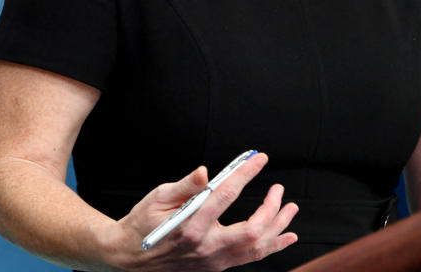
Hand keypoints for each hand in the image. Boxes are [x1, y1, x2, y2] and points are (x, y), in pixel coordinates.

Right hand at [105, 152, 297, 271]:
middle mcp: (205, 246)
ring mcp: (213, 260)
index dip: (245, 174)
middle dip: (272, 208)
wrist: (130, 257)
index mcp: (190, 225)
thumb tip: (206, 172)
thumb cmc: (142, 223)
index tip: (258, 159)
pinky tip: (286, 236)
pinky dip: (271, 246)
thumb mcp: (158, 197)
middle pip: (252, 230)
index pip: (226, 195)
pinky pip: (250, 257)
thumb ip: (185, 186)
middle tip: (278, 190)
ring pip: (256, 248)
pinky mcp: (215, 266)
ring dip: (278, 228)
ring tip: (291, 209)